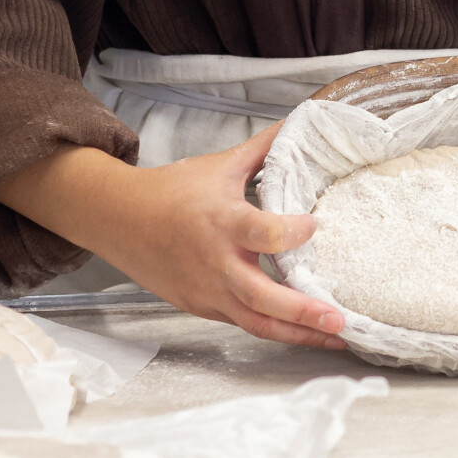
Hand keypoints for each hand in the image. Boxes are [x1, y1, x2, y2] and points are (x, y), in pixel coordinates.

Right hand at [0, 124, 346, 349]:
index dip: (291, 233)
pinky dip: (274, 329)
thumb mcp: (220, 165)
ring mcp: (208, 291)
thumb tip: (301, 120)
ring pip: (256, 322)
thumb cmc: (170, 192)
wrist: (118, 220)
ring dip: (297, 333)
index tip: (314, 224)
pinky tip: (304, 331)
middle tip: (339, 319)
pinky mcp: (202, 307)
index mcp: (223, 222)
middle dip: (303, 312)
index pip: (263, 235)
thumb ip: (265, 148)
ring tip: (335, 337)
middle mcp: (217, 263)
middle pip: (262, 297)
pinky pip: (243, 323)